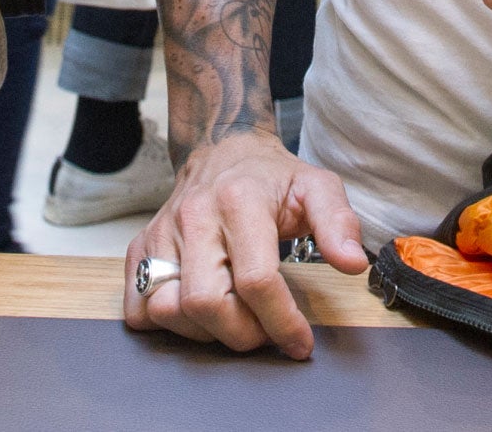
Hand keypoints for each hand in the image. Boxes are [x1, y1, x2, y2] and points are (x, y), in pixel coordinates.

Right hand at [123, 131, 366, 359]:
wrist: (222, 148)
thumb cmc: (271, 176)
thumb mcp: (317, 187)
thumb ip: (339, 223)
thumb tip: (352, 264)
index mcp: (240, 201)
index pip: (256, 281)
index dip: (282, 323)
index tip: (300, 342)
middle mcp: (194, 216)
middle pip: (206, 304)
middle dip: (243, 335)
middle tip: (265, 332)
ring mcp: (161, 233)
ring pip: (168, 310)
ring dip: (205, 332)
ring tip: (235, 320)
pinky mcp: (141, 247)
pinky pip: (138, 305)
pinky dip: (166, 322)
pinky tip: (198, 312)